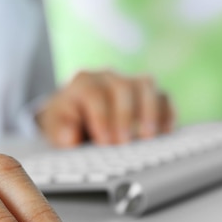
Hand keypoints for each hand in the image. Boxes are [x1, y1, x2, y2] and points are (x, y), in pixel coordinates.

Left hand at [37, 70, 175, 146]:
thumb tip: (70, 137)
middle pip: (122, 88)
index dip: (101, 119)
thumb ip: (60, 131)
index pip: (95, 95)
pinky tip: (165, 133)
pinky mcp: (148, 95)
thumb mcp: (55, 126)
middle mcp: (109, 77)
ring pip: (146, 87)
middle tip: (124, 144)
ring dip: (150, 112)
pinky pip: (163, 98)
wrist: (76, 115)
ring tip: (148, 138)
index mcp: (84, 82)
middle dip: (125, 117)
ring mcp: (130, 82)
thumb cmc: (67, 122)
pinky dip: (166, 114)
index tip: (105, 142)